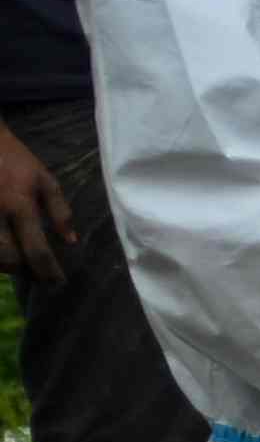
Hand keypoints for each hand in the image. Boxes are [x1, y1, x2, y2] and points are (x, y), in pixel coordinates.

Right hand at [0, 134, 65, 285]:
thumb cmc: (13, 159)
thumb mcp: (43, 178)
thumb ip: (59, 210)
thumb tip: (70, 241)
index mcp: (19, 205)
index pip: (36, 249)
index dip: (48, 271)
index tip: (58, 282)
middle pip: (8, 258)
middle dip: (24, 271)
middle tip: (39, 276)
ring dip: (5, 265)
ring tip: (21, 267)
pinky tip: (4, 253)